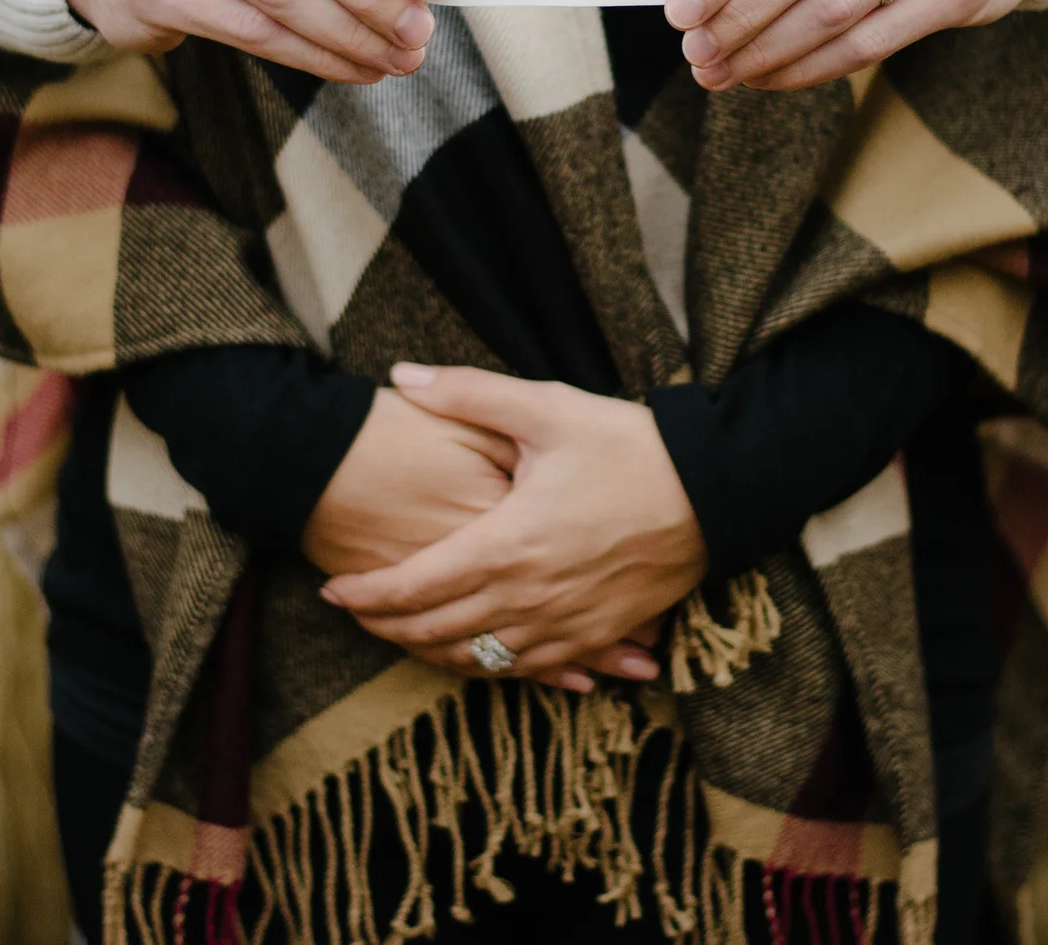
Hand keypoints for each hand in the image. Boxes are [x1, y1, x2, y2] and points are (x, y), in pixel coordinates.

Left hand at [319, 365, 706, 686]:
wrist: (714, 493)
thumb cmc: (631, 447)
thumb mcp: (548, 408)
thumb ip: (469, 392)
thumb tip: (403, 377)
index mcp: (507, 544)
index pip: (414, 587)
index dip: (365, 594)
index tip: (333, 589)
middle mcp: (529, 597)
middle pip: (435, 632)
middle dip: (385, 626)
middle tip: (354, 612)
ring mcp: (564, 625)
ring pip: (478, 660)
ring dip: (431, 651)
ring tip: (401, 632)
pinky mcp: (596, 636)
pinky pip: (528, 670)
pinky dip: (489, 666)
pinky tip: (474, 654)